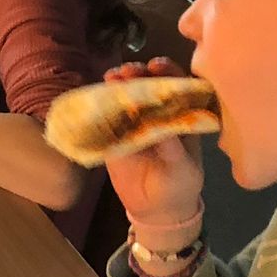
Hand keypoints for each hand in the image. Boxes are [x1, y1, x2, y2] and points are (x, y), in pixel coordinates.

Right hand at [101, 58, 205, 229]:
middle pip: (148, 85)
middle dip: (138, 74)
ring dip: (117, 85)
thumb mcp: (182, 168)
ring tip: (111, 78)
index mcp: (180, 116)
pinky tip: (93, 97)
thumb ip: (173, 148)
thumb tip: (162, 128)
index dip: (168, 72)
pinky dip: (99, 106)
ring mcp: (134, 123)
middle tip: (129, 71)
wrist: (156, 211)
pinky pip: (105, 118)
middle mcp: (157, 114)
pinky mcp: (114, 136)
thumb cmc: (179, 185)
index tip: (156, 65)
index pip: (176, 85)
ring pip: (125, 97)